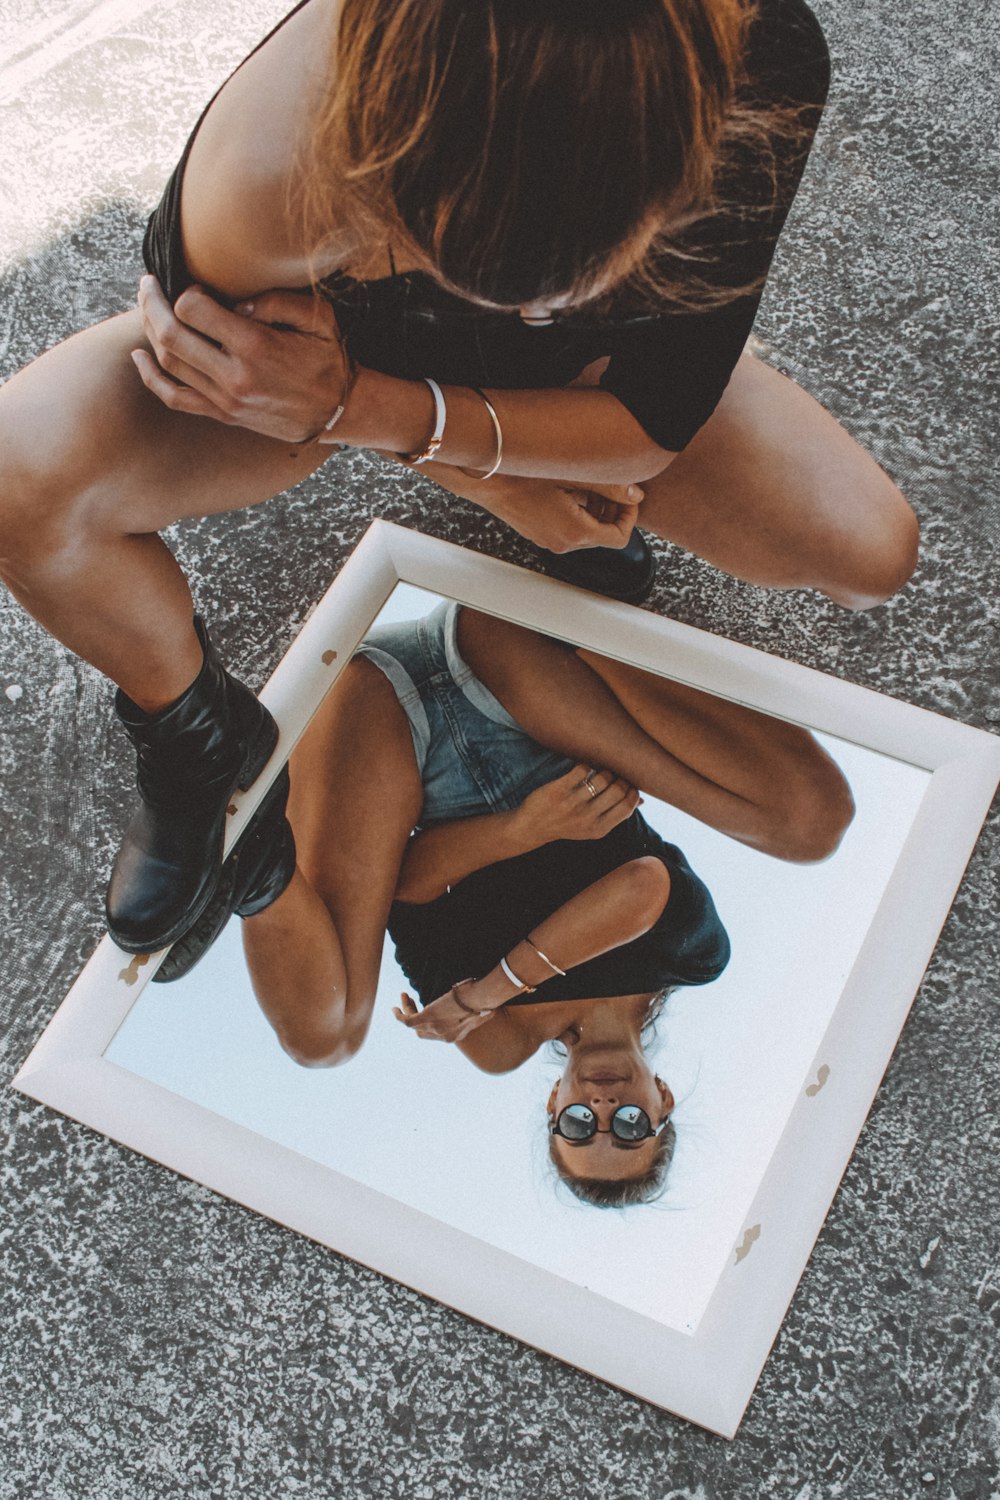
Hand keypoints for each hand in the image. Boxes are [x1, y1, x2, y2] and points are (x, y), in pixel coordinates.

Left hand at [131, 277, 351, 441]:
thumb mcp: (318, 318)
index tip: (196, 286)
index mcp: (256, 347)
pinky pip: (174, 397)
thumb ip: (277, 300)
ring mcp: (226, 399)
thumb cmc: (329, 358)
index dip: (186, 291)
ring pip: (167, 362)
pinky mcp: (223, 414)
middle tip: (148, 284)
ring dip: (149, 330)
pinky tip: (139, 355)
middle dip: (152, 303)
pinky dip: (150, 377)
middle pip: (170, 334)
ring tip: (147, 307)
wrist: (338, 411)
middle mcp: (235, 376)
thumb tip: (235, 302)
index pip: (193, 310)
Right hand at [392, 988, 495, 1042]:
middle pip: (422, 1032)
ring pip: (413, 1024)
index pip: (437, 1034)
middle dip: (415, 1016)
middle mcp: (443, 1035)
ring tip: (405, 996)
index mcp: (455, 1035)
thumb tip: (492, 1012)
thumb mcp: (481, 1010)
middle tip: (412, 1001)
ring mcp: (434, 1027)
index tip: (426, 1009)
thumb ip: (483, 1014)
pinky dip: (400, 1015)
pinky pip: (407, 1021)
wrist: (480, 999)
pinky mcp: (427, 1017)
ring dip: (408, 1010)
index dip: (430, 1025)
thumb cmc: (482, 1002)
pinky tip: (394, 1008)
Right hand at [421, 465, 643, 551]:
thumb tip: (636, 494)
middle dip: (611, 510)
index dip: (629, 516)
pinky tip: (564, 485)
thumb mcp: (573, 473)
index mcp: (576, 533)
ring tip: (584, 480)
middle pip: (602, 534)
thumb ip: (610, 486)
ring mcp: (548, 540)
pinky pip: (565, 526)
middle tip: (609, 483)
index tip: (627, 494)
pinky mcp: (536, 533)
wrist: (481, 476)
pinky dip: (574, 510)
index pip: (620, 537)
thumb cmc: (522, 472)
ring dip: (592, 508)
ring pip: (584, 530)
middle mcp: (563, 543)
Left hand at [511, 763, 641, 849]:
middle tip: (614, 775)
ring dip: (604, 771)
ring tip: (599, 772)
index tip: (628, 784)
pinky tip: (582, 769)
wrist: (531, 827)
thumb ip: (615, 815)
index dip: (633, 792)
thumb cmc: (566, 824)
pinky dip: (586, 765)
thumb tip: (642, 800)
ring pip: (602, 778)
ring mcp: (572, 804)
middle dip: (620, 779)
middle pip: (618, 790)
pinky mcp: (558, 790)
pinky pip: (582, 770)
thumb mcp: (591, 827)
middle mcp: (587, 818)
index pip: (627, 807)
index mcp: (598, 829)